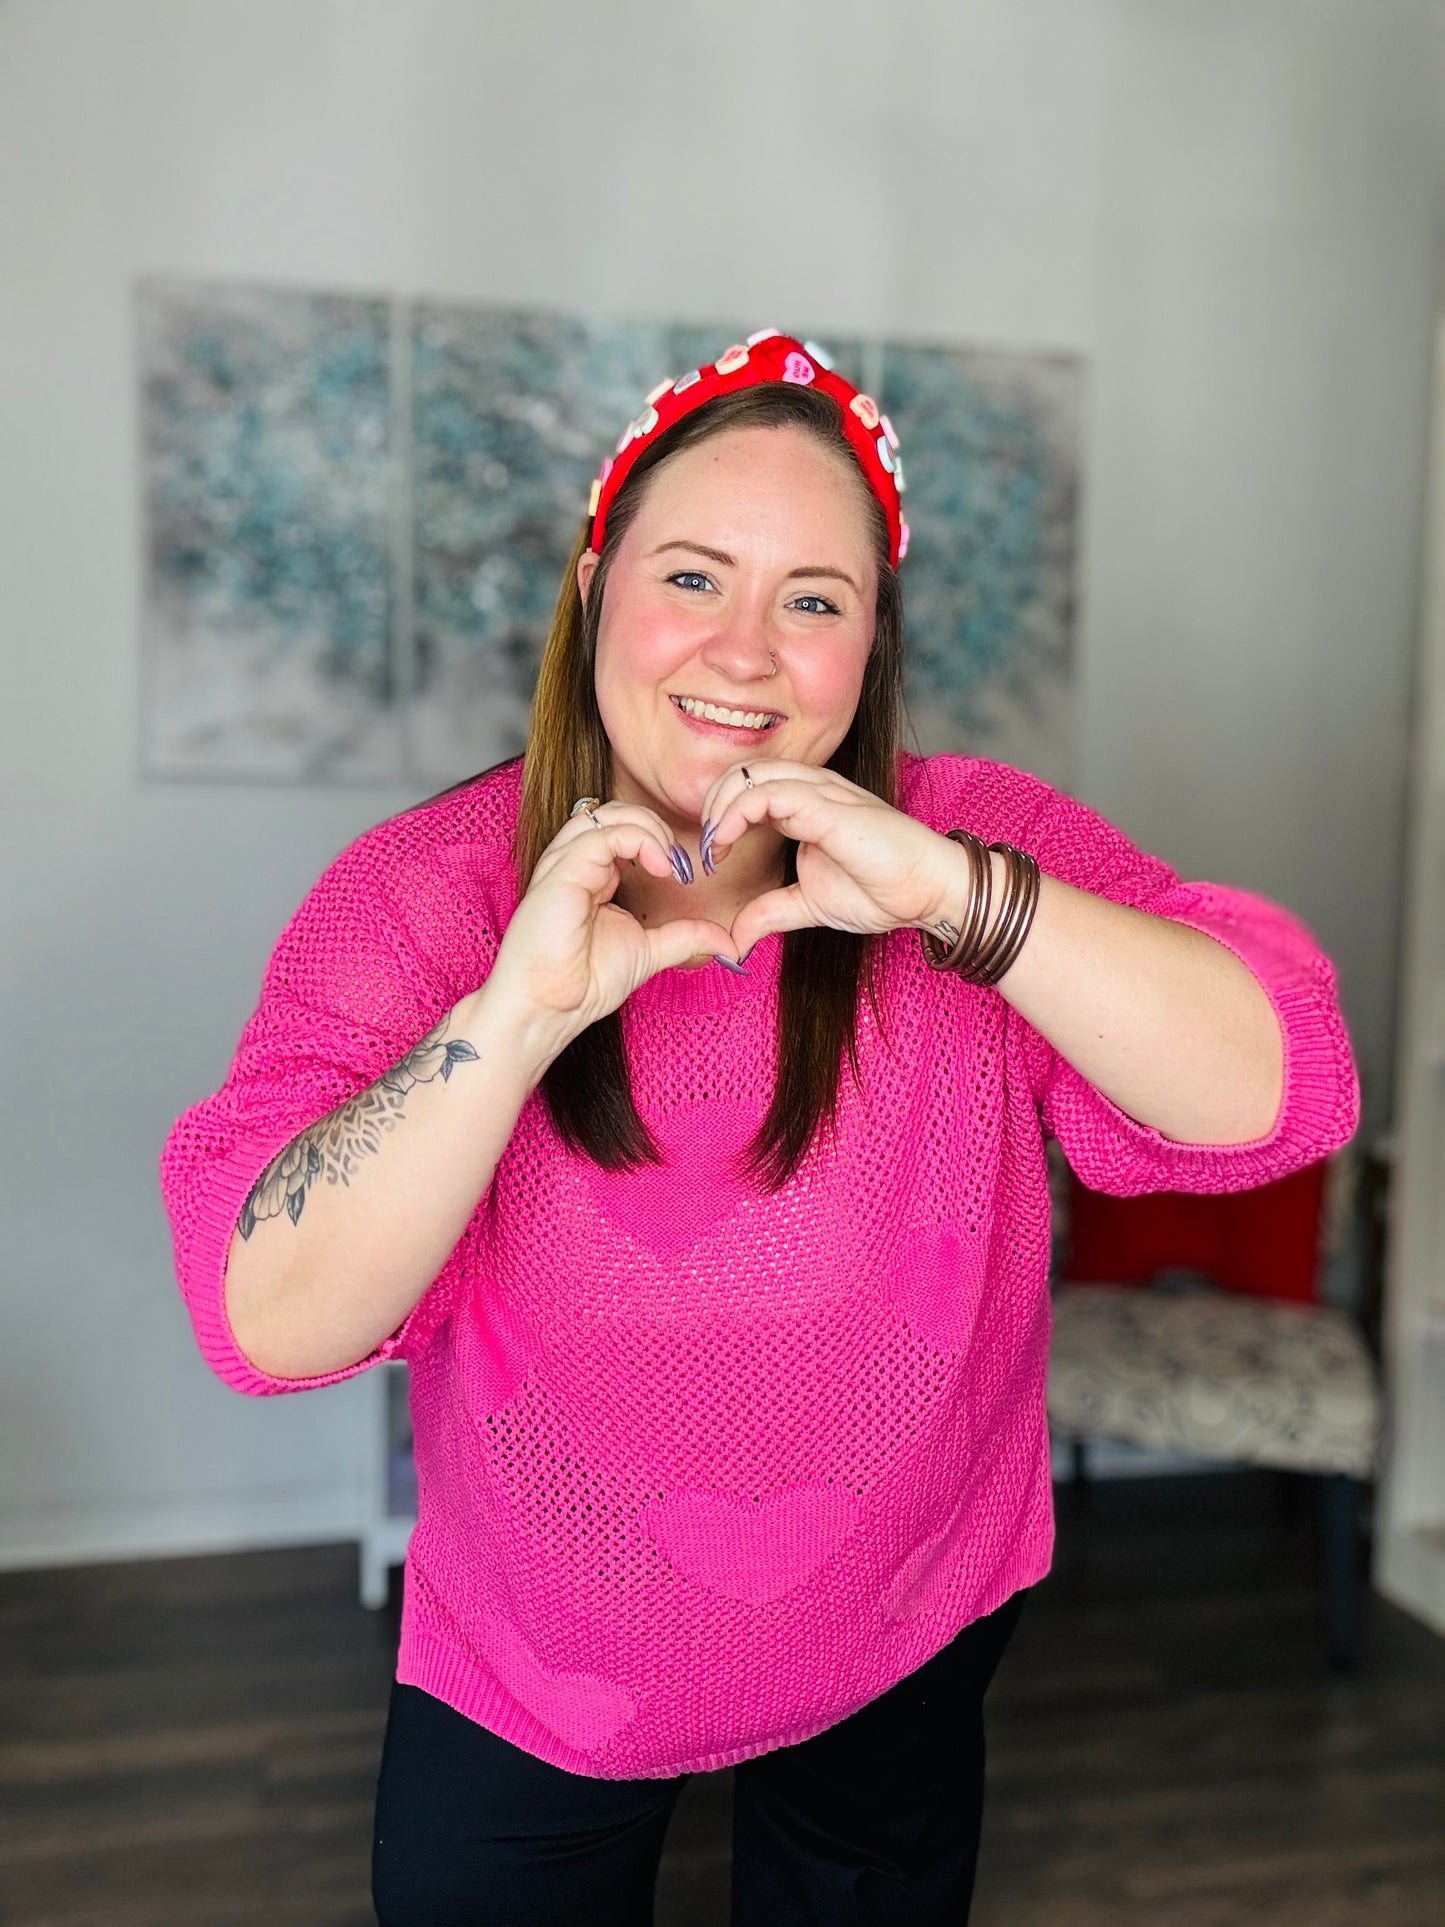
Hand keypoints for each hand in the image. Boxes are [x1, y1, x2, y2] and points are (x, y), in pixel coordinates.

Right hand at [488, 801, 736, 1047]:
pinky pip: (602, 834)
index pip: (622, 830)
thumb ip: (684, 937)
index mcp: (589, 876)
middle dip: (654, 826)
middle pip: (614, 813)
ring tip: (669, 861)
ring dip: (647, 827)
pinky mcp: (560, 872)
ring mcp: (563, 865)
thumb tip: (726, 940)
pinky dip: (639, 840)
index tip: (683, 873)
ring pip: (606, 814)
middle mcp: (572, 864)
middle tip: (679, 863)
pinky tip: (660, 867)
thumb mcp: (649, 951)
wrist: (551, 1008)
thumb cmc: (583, 983)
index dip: (657, 839)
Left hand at [700, 761, 964, 956]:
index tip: (709, 858)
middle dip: (711, 807)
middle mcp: (809, 789)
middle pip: (740, 772)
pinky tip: (726, 843)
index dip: (718, 816)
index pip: (745, 787)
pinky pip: (768, 793)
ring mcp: (819, 792)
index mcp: (804, 804)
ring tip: (713, 847)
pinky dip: (736, 814)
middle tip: (706, 851)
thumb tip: (733, 940)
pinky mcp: (827, 806)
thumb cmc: (880, 889)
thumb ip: (769, 913)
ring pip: (750, 774)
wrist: (927, 892)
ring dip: (719, 809)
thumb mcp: (807, 906)